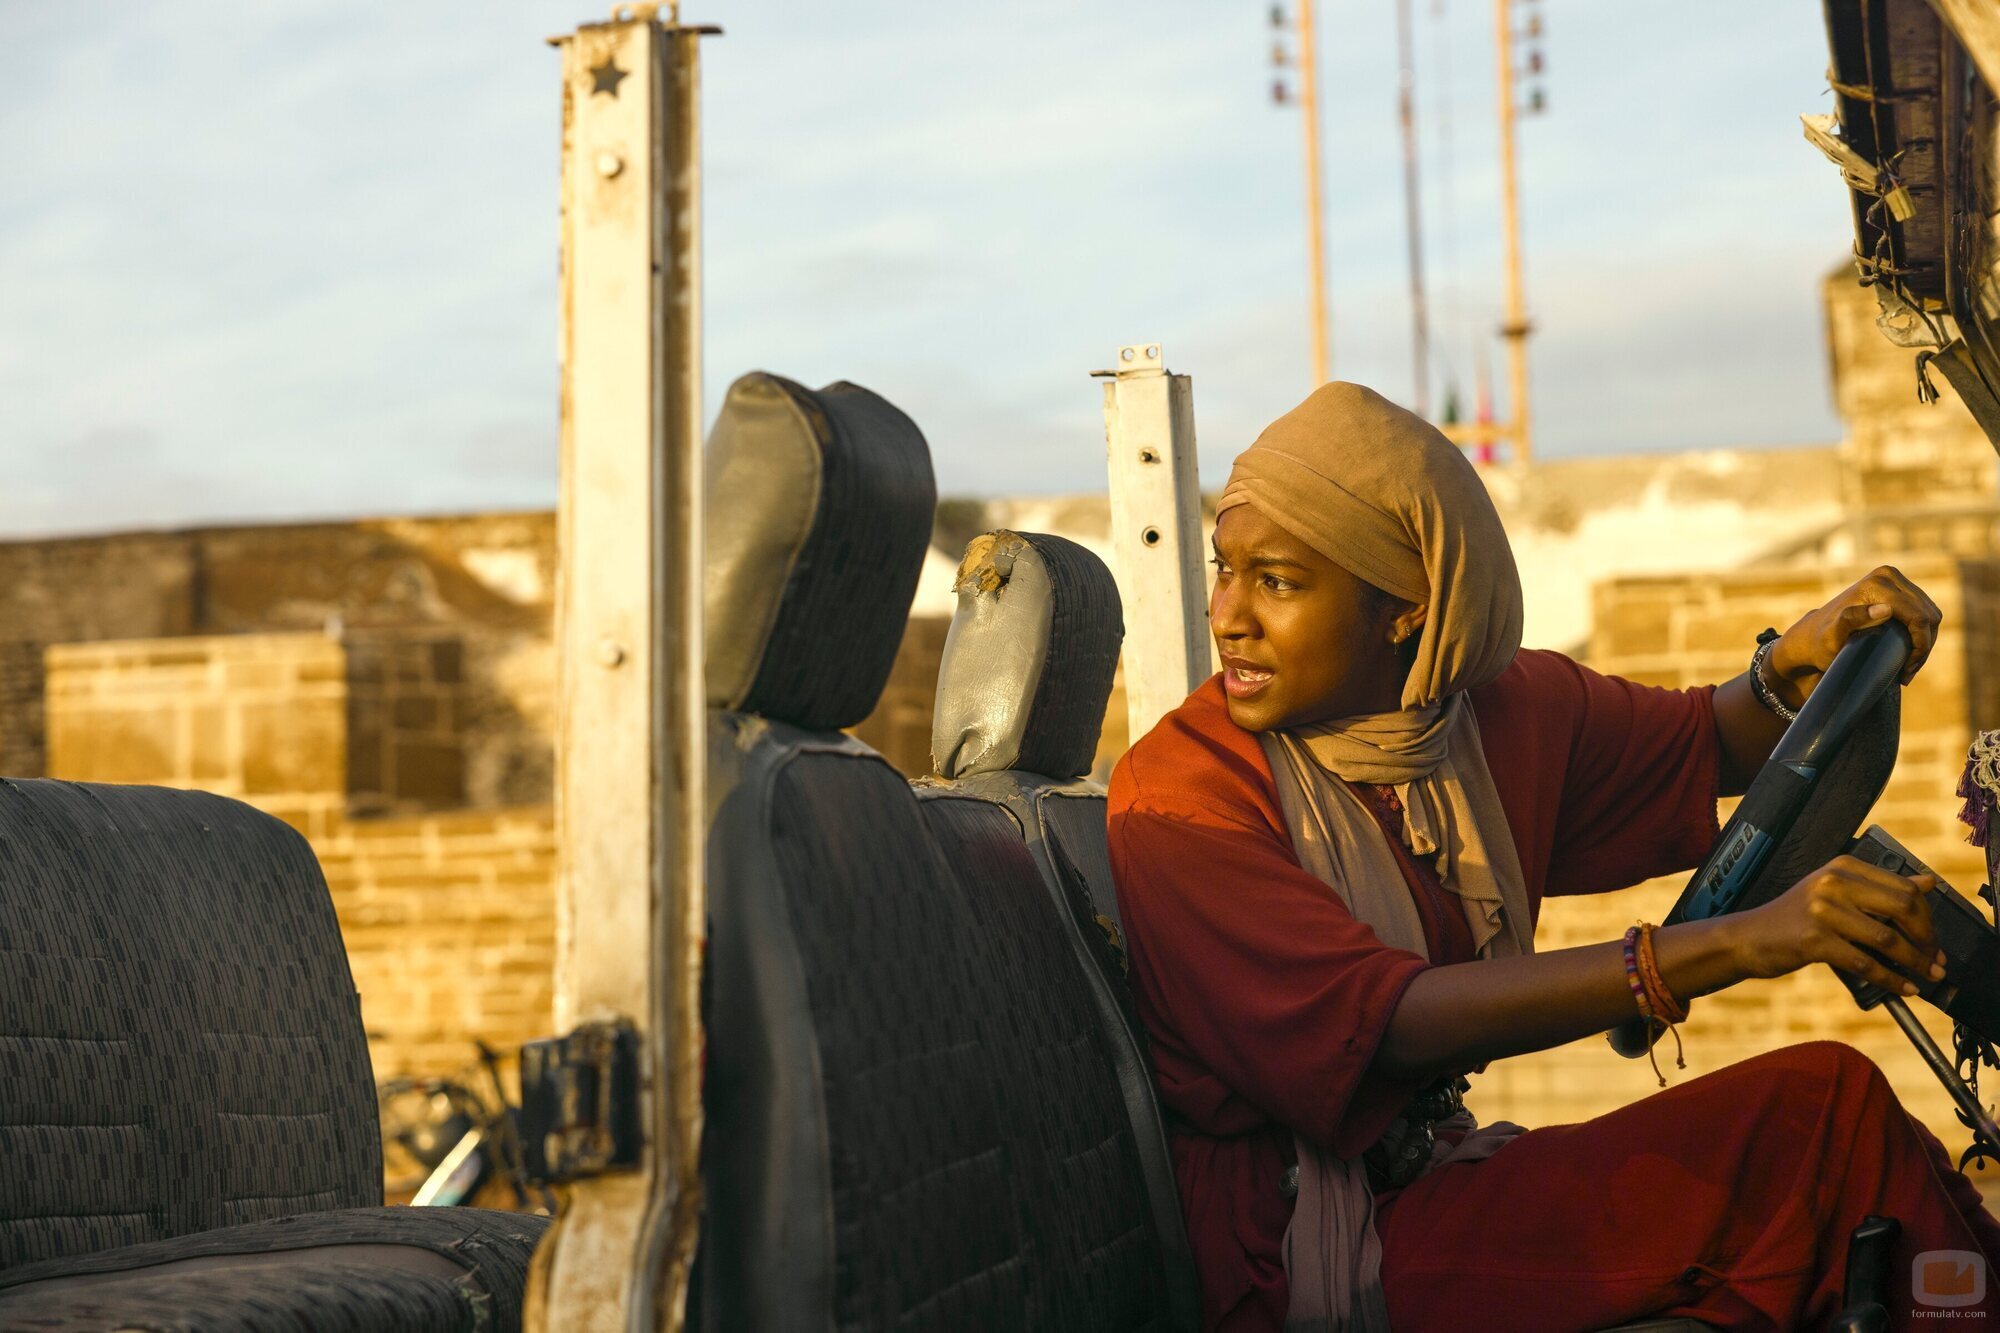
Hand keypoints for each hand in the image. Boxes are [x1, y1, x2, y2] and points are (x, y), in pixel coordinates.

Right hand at [1733, 854, 1943, 994]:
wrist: (1747, 937)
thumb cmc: (1793, 917)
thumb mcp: (1834, 892)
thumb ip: (1879, 888)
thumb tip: (1927, 883)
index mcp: (1842, 867)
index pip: (1903, 887)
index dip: (1928, 916)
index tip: (1933, 937)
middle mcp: (1833, 883)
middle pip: (1902, 908)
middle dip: (1927, 938)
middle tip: (1935, 959)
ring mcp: (1822, 911)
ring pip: (1887, 939)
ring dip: (1915, 962)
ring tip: (1927, 975)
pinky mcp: (1814, 940)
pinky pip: (1865, 963)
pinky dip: (1891, 979)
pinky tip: (1903, 988)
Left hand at [1764, 565, 1940, 707]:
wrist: (1812, 636)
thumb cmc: (1821, 642)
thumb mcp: (1833, 636)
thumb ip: (1853, 620)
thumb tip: (1885, 609)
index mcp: (1877, 585)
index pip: (1918, 618)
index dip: (1920, 647)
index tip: (1907, 671)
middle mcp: (1888, 576)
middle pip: (1928, 616)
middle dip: (1924, 648)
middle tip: (1908, 673)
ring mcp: (1895, 580)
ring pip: (1931, 615)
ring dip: (1925, 643)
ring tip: (1908, 667)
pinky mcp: (1900, 589)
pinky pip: (1925, 613)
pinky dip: (1923, 634)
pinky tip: (1910, 654)